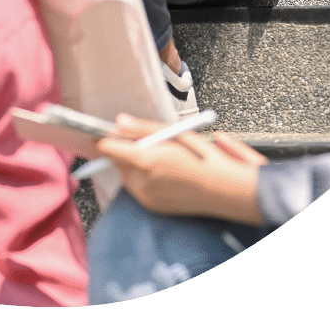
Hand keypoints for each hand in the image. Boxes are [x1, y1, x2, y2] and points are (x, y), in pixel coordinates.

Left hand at [95, 113, 263, 223]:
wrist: (225, 190)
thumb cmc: (202, 156)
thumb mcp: (173, 133)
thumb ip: (142, 128)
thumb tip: (118, 122)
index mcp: (144, 160)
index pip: (107, 148)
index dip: (104, 138)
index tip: (104, 131)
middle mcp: (141, 181)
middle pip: (115, 161)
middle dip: (122, 150)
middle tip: (141, 142)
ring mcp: (145, 197)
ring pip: (125, 175)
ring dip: (131, 164)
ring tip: (156, 157)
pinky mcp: (152, 207)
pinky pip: (135, 188)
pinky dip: (140, 178)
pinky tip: (161, 172)